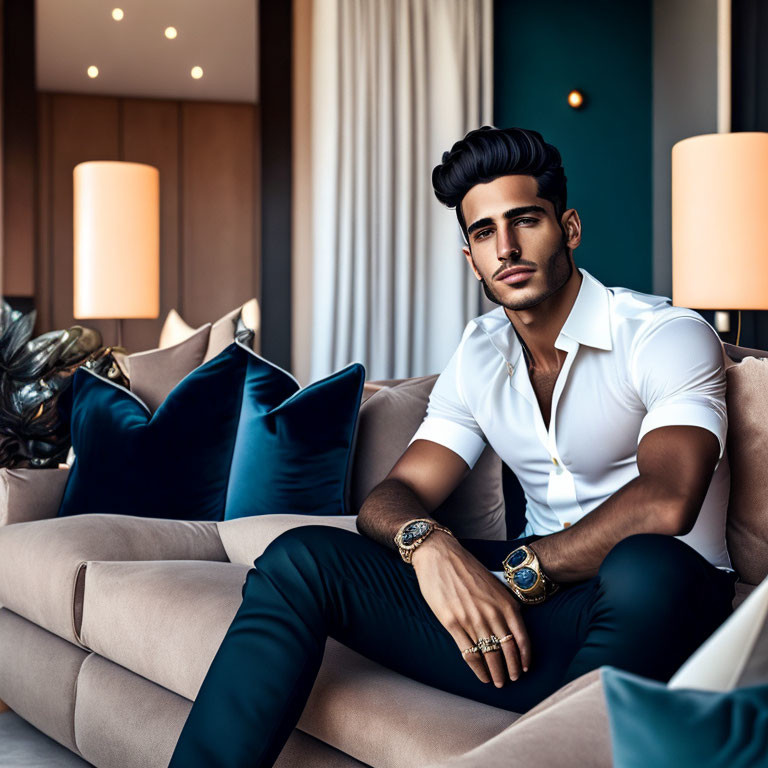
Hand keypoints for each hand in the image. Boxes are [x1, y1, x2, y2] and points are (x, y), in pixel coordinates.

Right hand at [411, 532, 530, 686]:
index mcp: (505, 603)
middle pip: (507, 650)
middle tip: (511, 680)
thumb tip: (511, 626)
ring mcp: (472, 619)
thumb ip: (503, 604)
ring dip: (496, 672)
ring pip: (489, 655)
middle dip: (511, 669)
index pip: (520, 638)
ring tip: (497, 681)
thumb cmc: (466, 568)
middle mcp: (491, 613)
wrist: (439, 555)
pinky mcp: (453, 623)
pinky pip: (470, 653)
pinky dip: (478, 669)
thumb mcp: (493, 584)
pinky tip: (482, 676)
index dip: (524, 658)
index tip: (524, 669)